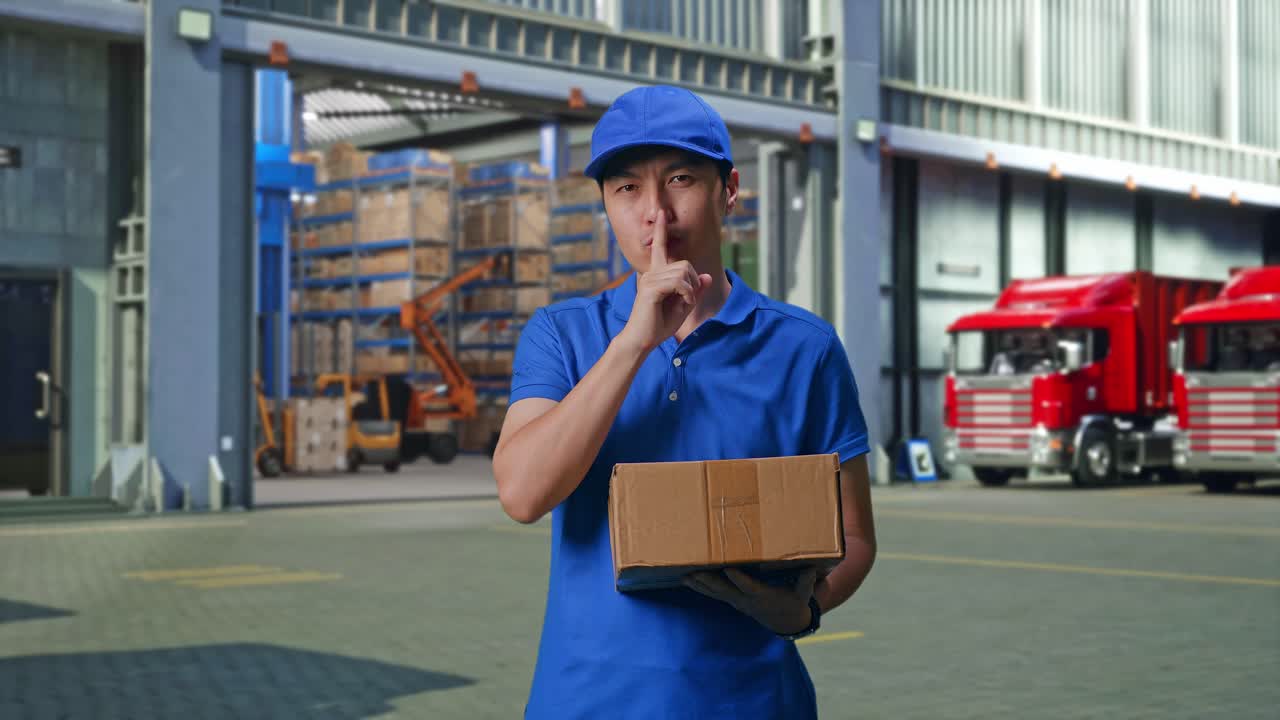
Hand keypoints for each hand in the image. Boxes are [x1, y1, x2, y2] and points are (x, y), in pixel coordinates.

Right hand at [617, 212, 711, 353]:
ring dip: (691, 290)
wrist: (642, 340)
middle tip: (689, 299)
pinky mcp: (651, 288)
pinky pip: (678, 282)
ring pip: (683, 272)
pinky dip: (687, 293)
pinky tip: (683, 303)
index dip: (661, 230)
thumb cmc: (659, 325)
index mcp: (657, 274)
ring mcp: (650, 279)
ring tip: (684, 303)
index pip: (660, 248)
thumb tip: (707, 277)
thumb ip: (695, 291)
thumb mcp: (684, 307)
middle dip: (694, 281)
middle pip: (685, 264)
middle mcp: (651, 273)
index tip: (661, 213)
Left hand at [683, 567, 817, 634]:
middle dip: (709, 582)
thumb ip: (806, 583)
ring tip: (684, 575)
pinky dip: (700, 587)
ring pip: (715, 592)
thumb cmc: (793, 602)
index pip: (749, 587)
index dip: (739, 580)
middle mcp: (746, 600)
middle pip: (725, 591)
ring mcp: (736, 601)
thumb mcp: (803, 595)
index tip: (728, 569)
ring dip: (699, 585)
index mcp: (763, 596)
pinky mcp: (731, 600)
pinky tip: (686, 580)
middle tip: (695, 572)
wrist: (784, 621)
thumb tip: (811, 569)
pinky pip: (713, 594)